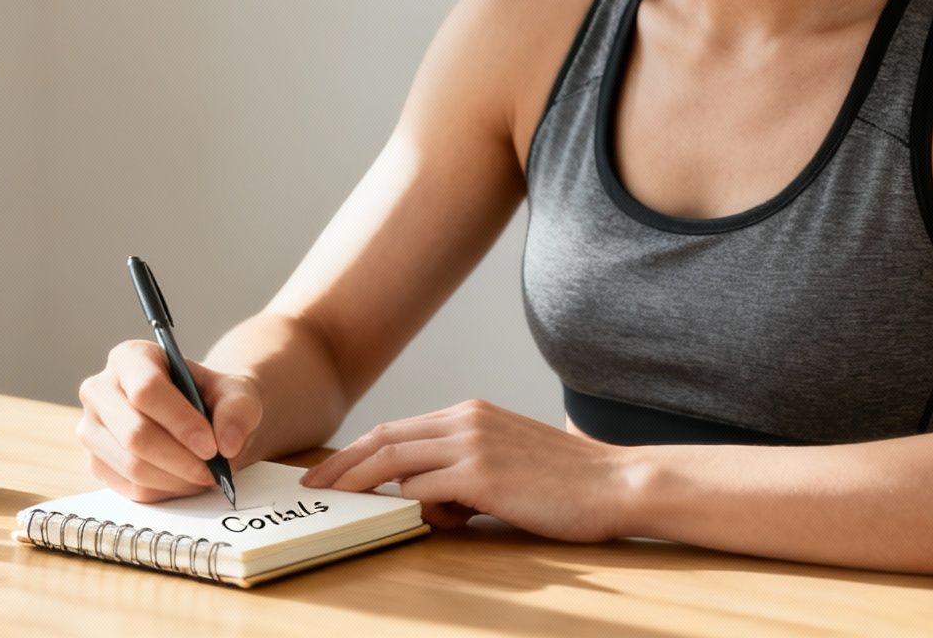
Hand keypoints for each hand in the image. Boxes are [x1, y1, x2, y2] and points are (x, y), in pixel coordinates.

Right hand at [75, 339, 263, 502]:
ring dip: (175, 479)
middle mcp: (100, 389)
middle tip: (213, 470)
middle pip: (135, 433)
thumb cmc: (212, 400)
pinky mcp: (96, 463)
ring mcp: (91, 428)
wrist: (199, 419)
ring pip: (132, 465)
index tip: (211, 446)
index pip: (146, 390)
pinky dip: (165, 490)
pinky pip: (130, 488)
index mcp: (130, 357)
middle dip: (180, 459)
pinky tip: (184, 480)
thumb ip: (239, 410)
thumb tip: (227, 444)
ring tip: (203, 475)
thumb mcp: (237, 394)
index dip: (180, 422)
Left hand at [298, 398, 635, 541]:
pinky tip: (428, 521)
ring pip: (395, 462)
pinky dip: (413, 507)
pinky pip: (423, 490)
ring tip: (343, 509)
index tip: (331, 473)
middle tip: (315, 490)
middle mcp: (465, 419)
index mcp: (470, 412)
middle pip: (383, 439)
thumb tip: (428, 499)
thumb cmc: (568, 482)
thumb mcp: (507, 460)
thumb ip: (464, 469)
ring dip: (364, 488)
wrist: (617, 482)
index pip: (396, 428)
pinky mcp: (482, 474)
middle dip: (342, 466)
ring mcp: (472, 444)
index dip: (357, 451)